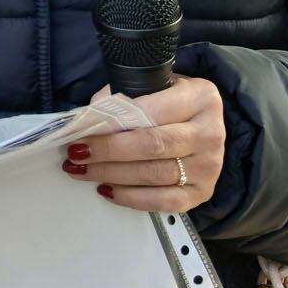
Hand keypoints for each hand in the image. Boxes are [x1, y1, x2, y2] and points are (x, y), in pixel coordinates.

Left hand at [61, 76, 226, 213]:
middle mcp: (211, 133)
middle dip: (108, 152)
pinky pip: (164, 202)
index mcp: (201, 98)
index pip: (151, 113)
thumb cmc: (169, 101)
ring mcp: (209, 166)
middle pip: (152, 146)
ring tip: (83, 171)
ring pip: (154, 175)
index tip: (83, 134)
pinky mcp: (202, 192)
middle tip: (77, 154)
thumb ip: (123, 97)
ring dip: (112, 175)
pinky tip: (108, 189)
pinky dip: (132, 198)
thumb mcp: (151, 86)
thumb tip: (89, 120)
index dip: (115, 125)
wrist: (199, 122)